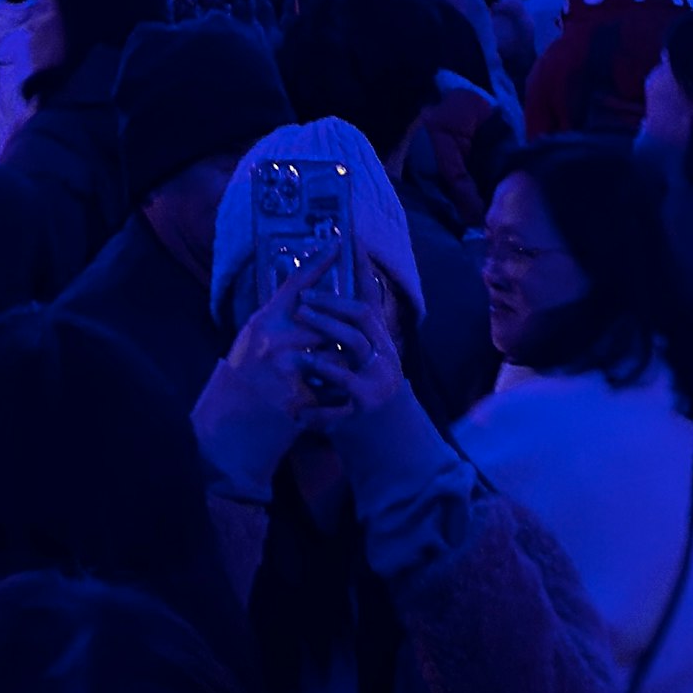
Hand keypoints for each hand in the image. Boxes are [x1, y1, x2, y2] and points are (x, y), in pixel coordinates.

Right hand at [194, 283, 328, 497]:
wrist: (223, 435)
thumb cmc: (236, 389)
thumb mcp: (249, 346)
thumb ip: (274, 327)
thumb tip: (302, 305)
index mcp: (261, 323)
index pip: (295, 286)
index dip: (317, 264)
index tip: (338, 244)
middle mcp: (274, 339)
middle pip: (325, 323)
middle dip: (338, 334)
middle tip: (346, 342)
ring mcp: (286, 368)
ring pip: (334, 355)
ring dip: (339, 368)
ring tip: (333, 381)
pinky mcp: (299, 397)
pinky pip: (331, 389)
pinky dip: (334, 398)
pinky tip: (328, 406)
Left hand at [306, 277, 437, 501]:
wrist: (395, 447)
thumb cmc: (372, 396)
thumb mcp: (371, 362)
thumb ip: (360, 330)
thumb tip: (349, 289)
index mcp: (382, 343)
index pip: (371, 300)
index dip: (363, 272)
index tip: (351, 245)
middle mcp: (384, 357)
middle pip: (361, 319)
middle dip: (330, 306)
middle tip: (302, 300)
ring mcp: (378, 381)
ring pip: (353, 349)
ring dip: (323, 343)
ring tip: (296, 346)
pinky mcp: (367, 408)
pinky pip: (339, 398)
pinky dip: (316, 406)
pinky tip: (299, 409)